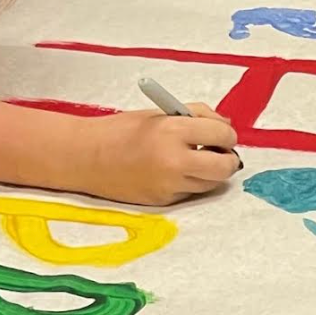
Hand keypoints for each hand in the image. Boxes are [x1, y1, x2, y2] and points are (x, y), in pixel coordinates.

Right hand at [78, 102, 240, 206]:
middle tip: (220, 152)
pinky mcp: (164, 201)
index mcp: (173, 131)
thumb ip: (195, 115)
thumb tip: (225, 126)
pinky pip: (192, 192)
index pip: (222, 134)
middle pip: (225, 167)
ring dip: (211, 172)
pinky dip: (192, 182)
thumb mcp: (160, 113)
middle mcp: (174, 160)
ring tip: (196, 160)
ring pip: (212, 183)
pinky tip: (176, 171)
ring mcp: (170, 184)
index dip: (227, 134)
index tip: (223, 133)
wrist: (87, 157)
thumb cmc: (122, 130)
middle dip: (228, 158)